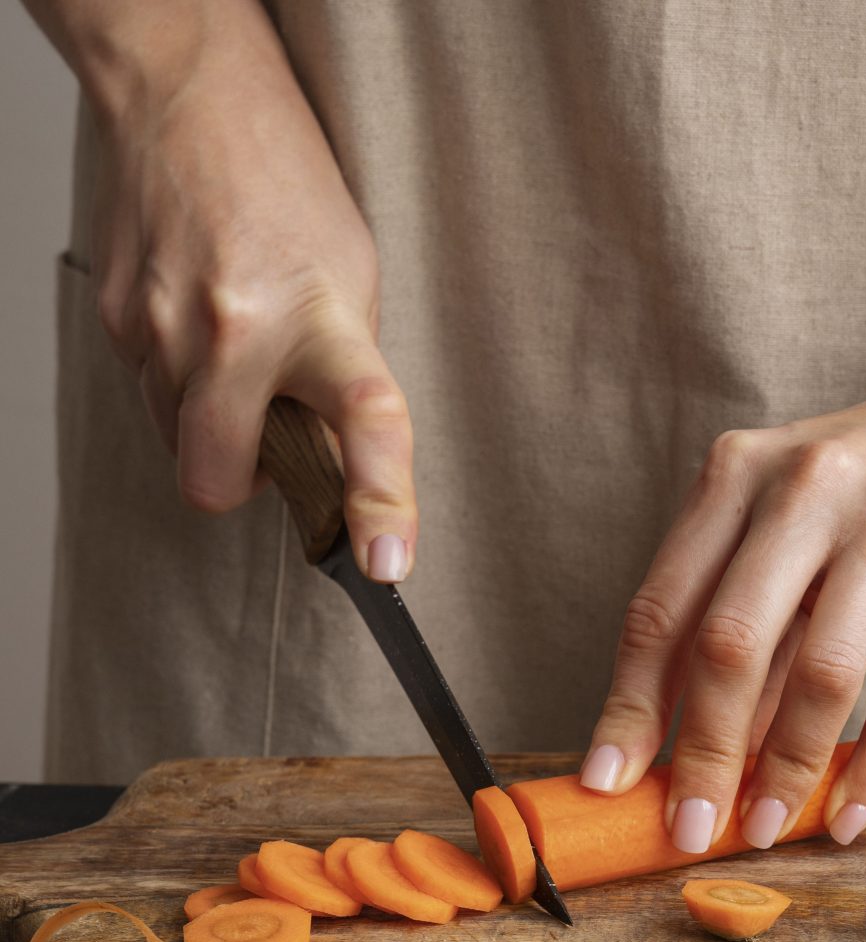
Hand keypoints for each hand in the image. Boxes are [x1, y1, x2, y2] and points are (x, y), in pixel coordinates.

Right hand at [88, 4, 414, 579]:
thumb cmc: (284, 189)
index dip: (378, 502)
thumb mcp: (351, 281)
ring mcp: (164, 325)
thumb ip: (342, 379)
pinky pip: (152, 396)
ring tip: (235, 350)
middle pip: (215, 481)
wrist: (190, 94)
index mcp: (321, 317)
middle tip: (269, 435)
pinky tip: (197, 320)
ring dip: (210, 423)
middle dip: (238, 482)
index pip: (364, 419)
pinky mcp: (119, 319)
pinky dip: (180, 382)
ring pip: (178, 445)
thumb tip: (331, 471)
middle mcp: (236, 326)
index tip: (385, 563)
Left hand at [582, 349, 865, 849]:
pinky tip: (849, 814)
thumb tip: (686, 743)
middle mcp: (804, 488)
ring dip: (786, 771)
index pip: (661, 608)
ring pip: (820, 675)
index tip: (605, 782)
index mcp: (737, 474)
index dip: (629, 706)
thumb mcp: (786, 518)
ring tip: (765, 829)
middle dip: (702, 755)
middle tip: (688, 830)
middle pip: (729, 645)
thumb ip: (739, 611)